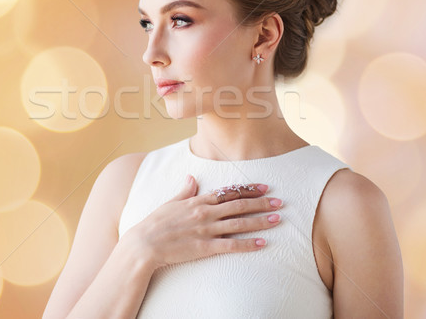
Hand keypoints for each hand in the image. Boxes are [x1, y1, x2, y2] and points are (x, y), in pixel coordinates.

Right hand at [131, 175, 282, 269]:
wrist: (144, 243)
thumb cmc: (156, 223)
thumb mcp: (171, 202)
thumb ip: (185, 191)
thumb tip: (192, 177)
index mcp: (198, 201)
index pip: (229, 192)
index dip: (248, 189)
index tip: (265, 187)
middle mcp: (205, 212)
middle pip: (239, 205)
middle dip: (262, 203)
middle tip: (280, 201)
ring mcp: (206, 229)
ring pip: (239, 223)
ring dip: (260, 220)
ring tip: (277, 218)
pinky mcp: (205, 247)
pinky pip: (230, 245)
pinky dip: (247, 244)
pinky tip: (261, 243)